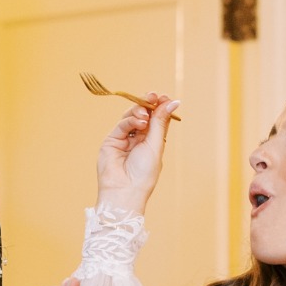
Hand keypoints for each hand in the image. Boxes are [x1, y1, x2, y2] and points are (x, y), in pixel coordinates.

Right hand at [95, 93, 179, 217]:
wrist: (124, 190)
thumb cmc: (144, 174)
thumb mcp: (156, 145)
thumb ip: (160, 122)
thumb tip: (173, 101)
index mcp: (153, 142)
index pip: (157, 119)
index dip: (160, 107)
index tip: (165, 97)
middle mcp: (139, 139)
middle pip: (144, 115)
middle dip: (149, 104)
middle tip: (154, 95)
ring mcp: (125, 139)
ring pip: (132, 117)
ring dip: (140, 111)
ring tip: (145, 114)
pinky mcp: (112, 140)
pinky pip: (122, 125)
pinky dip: (131, 120)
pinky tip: (140, 122)